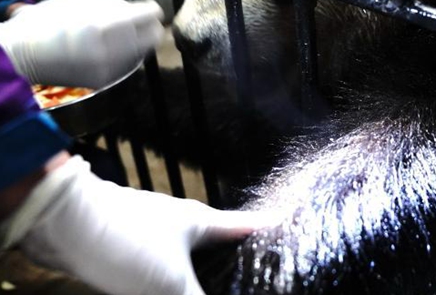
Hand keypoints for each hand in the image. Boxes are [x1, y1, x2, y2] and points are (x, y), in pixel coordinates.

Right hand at [0, 0, 163, 87]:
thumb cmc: (47, 22)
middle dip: (149, 28)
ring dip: (137, 42)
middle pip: (152, 37)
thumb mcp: (79, 1)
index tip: (150, 9)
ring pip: (141, 52)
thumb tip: (137, 11)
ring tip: (122, 34)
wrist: (21, 57)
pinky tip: (110, 48)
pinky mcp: (104, 82)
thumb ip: (112, 4)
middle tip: (143, 23)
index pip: (149, 16)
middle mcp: (111, 50)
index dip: (152, 10)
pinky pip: (126, 64)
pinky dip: (124, 55)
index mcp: (104, 25)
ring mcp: (109, 69)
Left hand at [2, 155, 260, 294]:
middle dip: (239, 265)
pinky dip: (173, 287)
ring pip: (191, 262)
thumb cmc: (128, 240)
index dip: (276, 232)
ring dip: (203, 279)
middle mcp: (184, 228)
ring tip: (221, 290)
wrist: (64, 223)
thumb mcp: (171, 283)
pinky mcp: (129, 253)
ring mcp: (155, 238)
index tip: (296, 236)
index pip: (252, 227)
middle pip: (222, 247)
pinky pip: (162, 274)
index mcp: (205, 223)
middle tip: (258, 280)